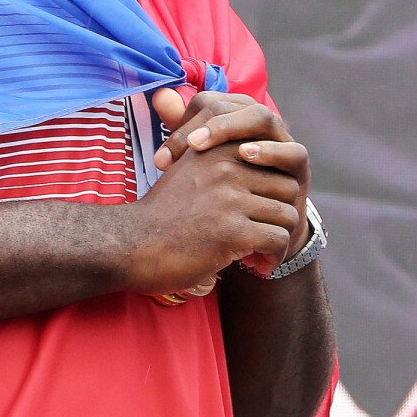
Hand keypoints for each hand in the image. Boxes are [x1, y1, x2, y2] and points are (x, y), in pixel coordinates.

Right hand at [124, 90, 309, 289]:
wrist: (128, 245)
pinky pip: (277, 240)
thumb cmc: (159, 215)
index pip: (272, 162)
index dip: (273, 190)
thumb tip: (251, 157)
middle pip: (287, 187)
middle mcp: (225, 168)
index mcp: (217, 150)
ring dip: (279, 239)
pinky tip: (258, 266)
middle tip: (267, 235)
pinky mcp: (232, 231)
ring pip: (287, 215)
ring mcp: (229, 199)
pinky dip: (273, 258)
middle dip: (281, 215)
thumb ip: (217, 162)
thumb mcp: (185, 171)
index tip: (261, 210)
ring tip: (262, 254)